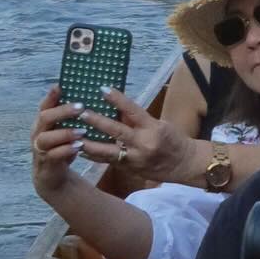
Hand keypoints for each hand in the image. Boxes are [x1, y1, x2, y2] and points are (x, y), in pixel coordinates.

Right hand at [31, 86, 83, 195]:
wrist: (52, 176)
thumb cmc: (62, 146)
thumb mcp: (66, 129)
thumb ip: (73, 116)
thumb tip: (94, 96)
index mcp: (43, 121)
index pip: (45, 104)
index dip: (51, 95)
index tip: (60, 85)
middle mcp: (38, 132)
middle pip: (44, 117)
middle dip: (62, 111)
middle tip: (81, 107)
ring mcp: (40, 148)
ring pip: (46, 138)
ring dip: (65, 133)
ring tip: (82, 131)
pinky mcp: (45, 162)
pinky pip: (53, 155)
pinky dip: (66, 150)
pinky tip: (79, 147)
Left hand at [76, 89, 198, 181]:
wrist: (185, 164)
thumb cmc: (174, 140)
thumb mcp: (160, 124)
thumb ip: (138, 119)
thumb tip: (118, 109)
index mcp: (153, 128)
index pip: (133, 110)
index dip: (118, 99)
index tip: (103, 89)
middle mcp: (143, 143)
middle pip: (116, 131)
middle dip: (97, 122)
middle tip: (81, 113)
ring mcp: (135, 158)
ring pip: (108, 151)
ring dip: (89, 144)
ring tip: (73, 136)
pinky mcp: (130, 169)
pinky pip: (109, 161)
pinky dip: (95, 155)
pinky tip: (82, 149)